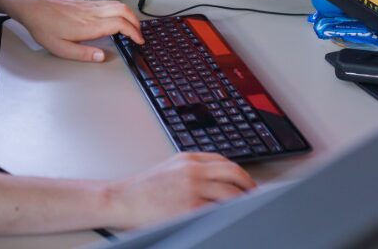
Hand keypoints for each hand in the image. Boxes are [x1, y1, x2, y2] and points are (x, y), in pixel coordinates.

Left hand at [6, 0, 143, 61]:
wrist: (34, 8)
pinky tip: (117, 18)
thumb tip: (102, 57)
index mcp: (89, 25)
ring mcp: (90, 6)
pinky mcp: (86, 3)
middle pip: (124, 11)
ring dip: (130, 15)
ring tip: (132, 27)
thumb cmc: (45, 28)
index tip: (139, 41)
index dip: (133, 32)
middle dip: (136, 23)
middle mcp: (93, 13)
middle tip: (139, 35)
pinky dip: (120, 10)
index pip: (120, 24)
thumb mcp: (60, 48)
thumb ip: (83, 54)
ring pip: (118, 4)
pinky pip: (109, 3)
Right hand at [107, 152, 256, 229]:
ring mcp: (191, 188)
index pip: (224, 161)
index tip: (247, 184)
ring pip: (230, 193)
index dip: (241, 174)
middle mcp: (192, 170)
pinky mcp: (189, 207)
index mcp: (187, 158)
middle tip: (255, 197)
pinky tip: (232, 219)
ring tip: (247, 211)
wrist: (121, 199)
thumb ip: (193, 170)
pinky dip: (228, 215)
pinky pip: (218, 211)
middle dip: (249, 185)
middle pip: (233, 173)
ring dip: (243, 202)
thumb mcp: (169, 169)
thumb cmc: (142, 188)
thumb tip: (218, 180)